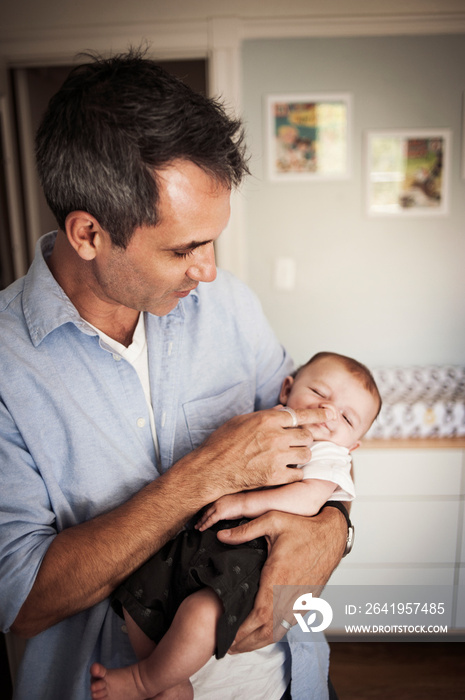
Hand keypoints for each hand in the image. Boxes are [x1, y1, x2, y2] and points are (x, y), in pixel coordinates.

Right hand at [192, 406, 332, 500]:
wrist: (211, 469)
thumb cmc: (222, 443)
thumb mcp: (241, 420)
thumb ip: (264, 415)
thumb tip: (282, 410)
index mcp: (267, 419)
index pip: (300, 414)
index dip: (318, 413)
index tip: (331, 413)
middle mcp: (275, 436)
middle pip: (307, 435)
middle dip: (306, 439)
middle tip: (298, 443)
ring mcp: (276, 456)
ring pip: (306, 454)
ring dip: (302, 455)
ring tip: (292, 457)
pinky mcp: (275, 476)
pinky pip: (298, 473)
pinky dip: (295, 473)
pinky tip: (286, 472)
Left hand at [196, 494, 245, 530]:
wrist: (246, 502)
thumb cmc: (242, 504)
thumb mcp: (231, 505)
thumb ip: (224, 509)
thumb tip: (222, 515)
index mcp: (220, 498)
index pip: (209, 506)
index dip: (204, 512)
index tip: (201, 516)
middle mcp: (217, 501)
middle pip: (206, 510)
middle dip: (201, 517)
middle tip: (197, 523)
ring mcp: (217, 506)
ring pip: (206, 515)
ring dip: (201, 522)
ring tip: (197, 527)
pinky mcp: (219, 512)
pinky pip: (210, 520)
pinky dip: (205, 525)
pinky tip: (202, 529)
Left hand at [216, 507, 346, 651]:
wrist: (331, 536)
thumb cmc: (303, 527)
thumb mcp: (272, 521)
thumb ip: (245, 530)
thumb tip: (220, 535)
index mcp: (278, 577)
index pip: (258, 615)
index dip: (242, 630)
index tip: (227, 635)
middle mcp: (290, 594)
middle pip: (266, 630)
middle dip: (246, 642)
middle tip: (227, 647)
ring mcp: (300, 601)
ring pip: (278, 631)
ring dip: (259, 642)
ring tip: (240, 646)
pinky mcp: (307, 602)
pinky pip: (288, 625)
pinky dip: (273, 634)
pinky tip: (262, 634)